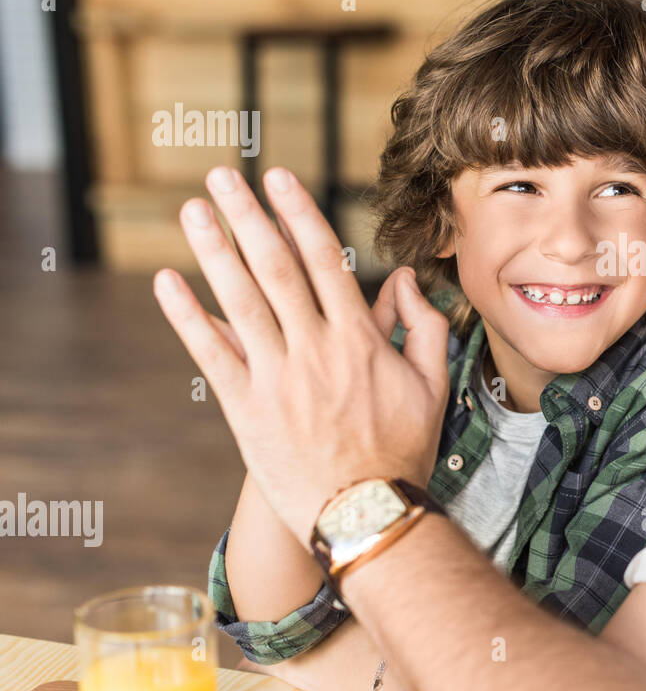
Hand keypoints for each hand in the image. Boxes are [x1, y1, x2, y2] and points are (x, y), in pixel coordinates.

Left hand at [153, 165, 449, 546]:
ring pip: (240, 301)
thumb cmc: (402, 450)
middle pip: (275, 268)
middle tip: (223, 176)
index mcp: (358, 338)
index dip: (298, 214)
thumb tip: (406, 280)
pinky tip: (167, 283)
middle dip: (248, 216)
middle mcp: (314, 349)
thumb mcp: (431, 384)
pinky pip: (211, 356)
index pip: (324, 260)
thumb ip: (422, 326)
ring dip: (214, 250)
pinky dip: (188, 317)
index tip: (278, 178)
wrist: (365, 514)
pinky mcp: (245, 410)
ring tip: (193, 210)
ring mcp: (276, 379)